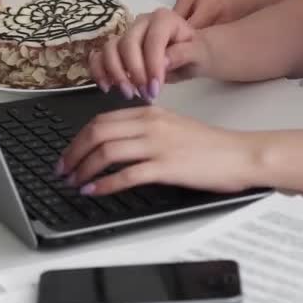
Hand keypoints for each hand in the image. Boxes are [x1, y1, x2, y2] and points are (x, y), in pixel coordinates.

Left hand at [57, 105, 259, 194]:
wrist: (239, 155)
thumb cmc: (209, 145)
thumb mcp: (173, 126)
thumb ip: (145, 130)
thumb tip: (114, 144)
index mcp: (151, 112)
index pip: (102, 120)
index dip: (78, 138)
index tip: (68, 154)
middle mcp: (151, 124)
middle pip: (98, 132)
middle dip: (74, 152)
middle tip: (63, 170)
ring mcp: (159, 144)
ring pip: (107, 151)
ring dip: (84, 168)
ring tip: (74, 182)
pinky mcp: (167, 166)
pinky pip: (127, 174)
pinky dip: (105, 183)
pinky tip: (95, 190)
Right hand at [88, 8, 211, 98]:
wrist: (190, 55)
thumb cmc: (196, 53)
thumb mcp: (199, 54)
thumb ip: (183, 54)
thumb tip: (163, 62)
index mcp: (164, 19)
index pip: (153, 40)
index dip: (153, 64)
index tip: (156, 87)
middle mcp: (142, 22)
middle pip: (128, 43)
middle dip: (134, 71)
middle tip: (145, 93)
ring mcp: (127, 34)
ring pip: (110, 48)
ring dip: (116, 73)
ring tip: (129, 93)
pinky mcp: (116, 48)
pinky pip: (99, 56)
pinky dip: (99, 71)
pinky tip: (107, 87)